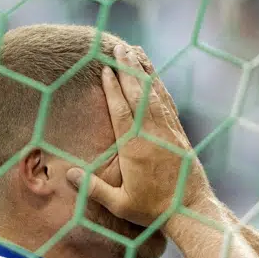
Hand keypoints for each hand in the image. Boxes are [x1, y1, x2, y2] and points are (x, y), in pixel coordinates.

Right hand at [67, 44, 213, 226]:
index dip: (112, 89)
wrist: (190, 210)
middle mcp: (152, 134)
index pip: (121, 111)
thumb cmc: (152, 210)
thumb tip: (68, 175)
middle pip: (137, 94)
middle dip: (127, 69)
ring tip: (133, 51)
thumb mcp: (120, 204)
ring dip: (142, 71)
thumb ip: (94, 189)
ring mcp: (168, 131)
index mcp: (134, 148)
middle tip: (118, 47)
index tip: (105, 68)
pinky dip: (158, 86)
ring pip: (153, 94)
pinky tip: (153, 76)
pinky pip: (166, 103)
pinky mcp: (179, 134)